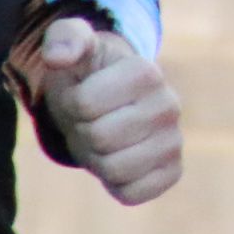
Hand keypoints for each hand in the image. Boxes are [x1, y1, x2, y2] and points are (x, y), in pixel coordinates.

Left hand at [24, 17, 183, 205]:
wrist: (111, 102)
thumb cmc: (88, 74)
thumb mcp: (72, 48)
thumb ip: (63, 39)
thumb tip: (58, 56)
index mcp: (146, 71)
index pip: (85, 104)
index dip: (72, 104)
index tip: (84, 95)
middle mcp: (170, 105)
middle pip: (98, 138)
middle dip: (83, 132)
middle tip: (92, 120)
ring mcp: (174, 141)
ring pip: (114, 169)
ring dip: (97, 158)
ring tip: (104, 139)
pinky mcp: (173, 172)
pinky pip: (132, 193)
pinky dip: (115, 184)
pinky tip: (120, 160)